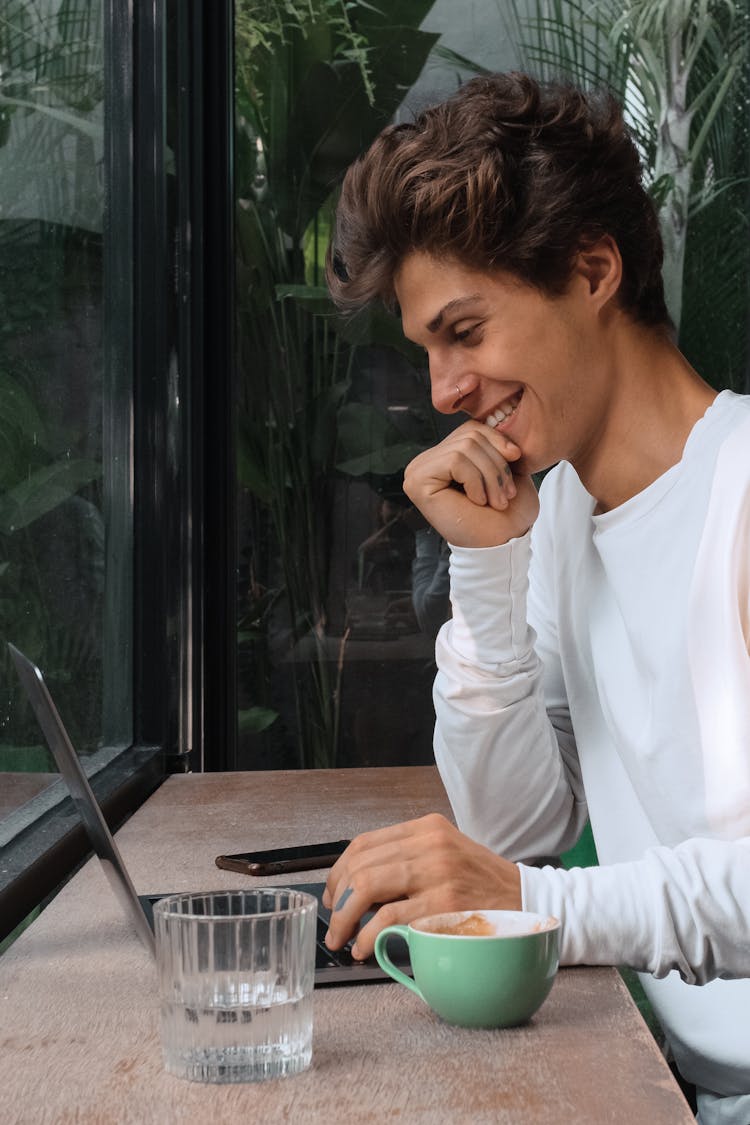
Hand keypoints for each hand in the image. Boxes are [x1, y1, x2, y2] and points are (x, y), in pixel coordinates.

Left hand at [322, 813, 521, 959]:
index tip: (332, 894)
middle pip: (361, 865)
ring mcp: (438, 873)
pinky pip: (390, 918)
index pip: (364, 843)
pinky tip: (364, 946)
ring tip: (342, 938)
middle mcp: (430, 844)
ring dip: (345, 918)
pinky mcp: (445, 904)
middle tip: (333, 924)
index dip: (338, 872)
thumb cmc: (481, 884)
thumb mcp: (445, 854)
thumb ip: (406, 860)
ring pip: (368, 887)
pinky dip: (368, 935)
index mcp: (427, 828)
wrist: (527, 901)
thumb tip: (355, 886)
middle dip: (337, 898)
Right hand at [403, 422, 538, 547]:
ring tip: (496, 501)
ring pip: (465, 447)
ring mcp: (418, 471)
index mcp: (445, 457)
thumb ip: (495, 443)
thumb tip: (494, 418)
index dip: (498, 441)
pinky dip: (475, 481)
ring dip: (490, 476)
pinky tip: (477, 501)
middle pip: (469, 436)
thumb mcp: (507, 468)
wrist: (502, 545)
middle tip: (505, 494)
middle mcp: (427, 461)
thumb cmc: (507, 514)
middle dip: (496, 463)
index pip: (472, 429)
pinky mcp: (417, 482)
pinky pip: (456, 460)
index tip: (517, 461)